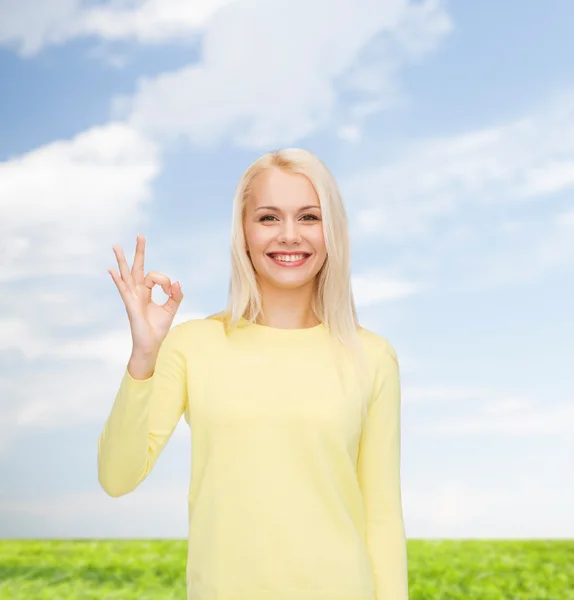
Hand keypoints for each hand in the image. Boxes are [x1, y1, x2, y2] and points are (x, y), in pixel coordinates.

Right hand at [108, 234, 183, 355]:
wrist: (151, 344)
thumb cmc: (158, 328)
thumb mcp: (171, 308)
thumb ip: (176, 295)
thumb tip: (176, 282)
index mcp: (146, 292)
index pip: (155, 276)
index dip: (165, 280)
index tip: (171, 289)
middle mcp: (137, 292)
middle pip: (137, 267)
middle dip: (139, 251)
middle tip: (140, 235)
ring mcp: (132, 297)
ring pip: (126, 274)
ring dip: (121, 260)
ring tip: (116, 245)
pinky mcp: (130, 305)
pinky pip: (123, 290)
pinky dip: (118, 280)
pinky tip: (111, 270)